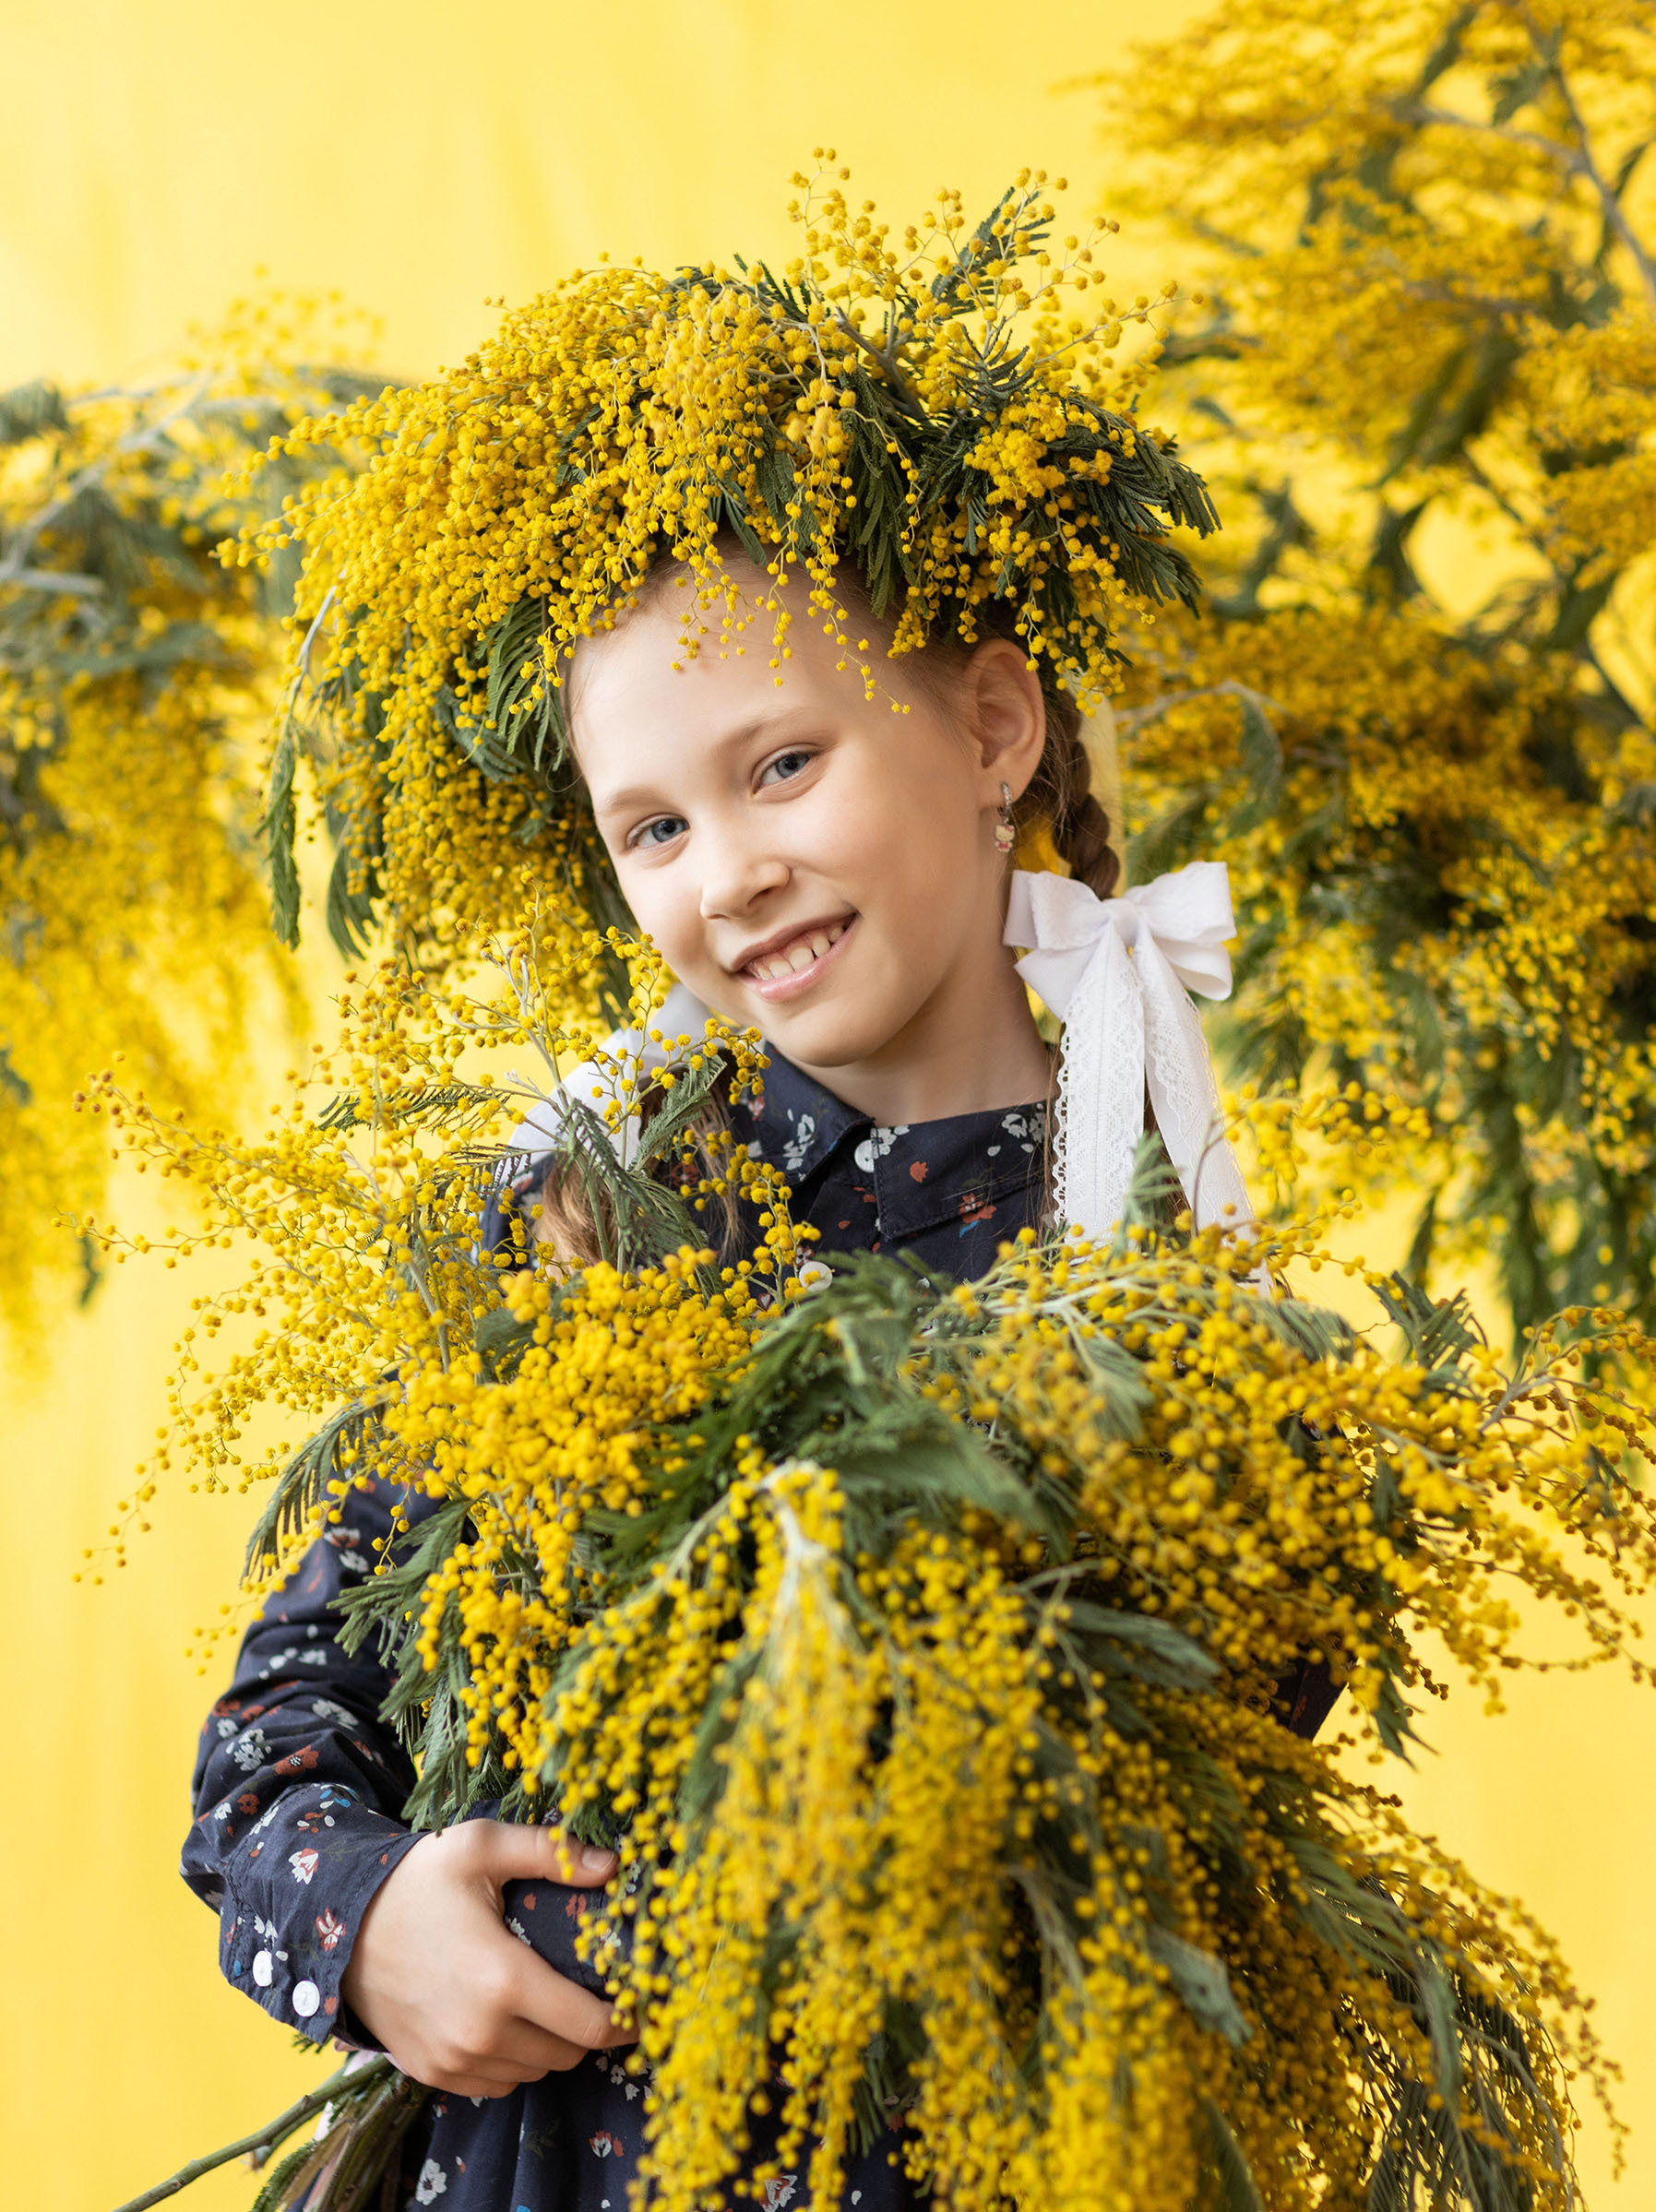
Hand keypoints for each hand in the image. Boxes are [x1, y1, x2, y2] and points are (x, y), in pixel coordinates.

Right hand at [341, 1820, 630, 2096]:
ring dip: (550, 2044)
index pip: (591, 2024)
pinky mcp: (434, 2073)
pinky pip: (496, 2084)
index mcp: (503, 1978)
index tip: (640, 2004)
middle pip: (568, 2052)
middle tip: (588, 1991)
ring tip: (544, 2001)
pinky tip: (506, 2021)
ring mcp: (455, 2059)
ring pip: (534, 2070)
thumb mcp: (480, 1847)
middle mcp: (482, 2032)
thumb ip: (549, 1852)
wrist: (339, 1928)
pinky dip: (512, 2061)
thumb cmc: (415, 1881)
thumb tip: (611, 1865)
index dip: (626, 2019)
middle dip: (588, 2026)